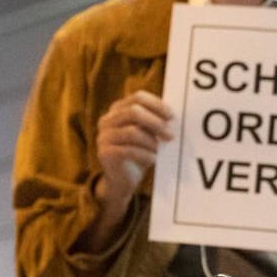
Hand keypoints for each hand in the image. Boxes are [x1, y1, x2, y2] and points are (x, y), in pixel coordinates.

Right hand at [93, 90, 174, 213]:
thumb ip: (155, 122)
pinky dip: (145, 154)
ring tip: (159, 150)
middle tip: (170, 135)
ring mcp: (104, 136)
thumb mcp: (147, 134)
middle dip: (156, 123)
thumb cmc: (139, 152)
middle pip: (133, 112)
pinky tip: (153, 159)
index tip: (172, 117)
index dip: (157, 105)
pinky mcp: (105, 152)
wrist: (122, 178)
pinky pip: (128, 150)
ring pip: (132, 132)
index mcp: (117, 109)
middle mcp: (107, 120)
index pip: (138, 97)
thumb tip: (172, 117)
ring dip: (150, 141)